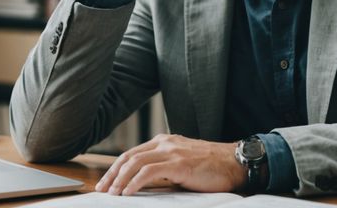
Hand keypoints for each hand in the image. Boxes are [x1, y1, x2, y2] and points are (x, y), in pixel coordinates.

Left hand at [94, 134, 246, 195]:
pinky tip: (127, 192)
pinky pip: (148, 172)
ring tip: (112, 193)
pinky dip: (134, 182)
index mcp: (164, 142)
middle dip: (112, 174)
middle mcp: (165, 143)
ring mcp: (171, 151)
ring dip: (119, 179)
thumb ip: (163, 170)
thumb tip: (141, 184)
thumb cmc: (211, 167)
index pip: (132, 154)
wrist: (235, 163)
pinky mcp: (178, 164)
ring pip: (135, 163)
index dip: (116, 168)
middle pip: (128, 156)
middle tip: (101, 189)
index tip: (106, 182)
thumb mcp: (182, 165)